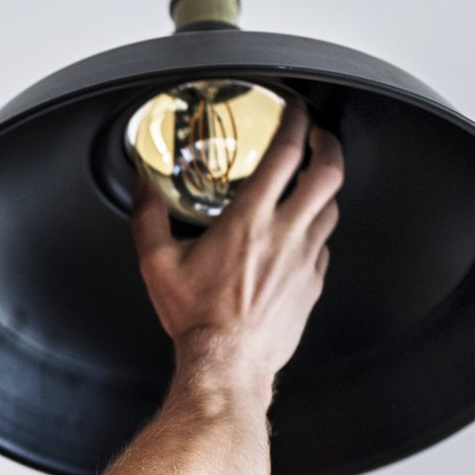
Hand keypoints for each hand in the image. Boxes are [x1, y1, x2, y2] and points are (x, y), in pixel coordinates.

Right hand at [130, 90, 341, 385]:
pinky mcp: (312, 284)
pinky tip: (302, 233)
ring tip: (311, 182)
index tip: (295, 109)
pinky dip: (317, 230)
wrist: (227, 364)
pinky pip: (324, 245)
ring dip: (324, 188)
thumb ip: (148, 218)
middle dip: (329, 145)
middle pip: (329, 172)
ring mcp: (304, 259)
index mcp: (249, 219)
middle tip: (319, 136)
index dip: (296, 121)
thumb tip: (142, 188)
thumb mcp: (157, 264)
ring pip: (331, 207)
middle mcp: (285, 233)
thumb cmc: (197, 318)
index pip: (287, 153)